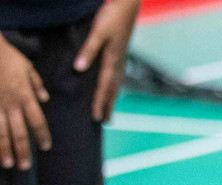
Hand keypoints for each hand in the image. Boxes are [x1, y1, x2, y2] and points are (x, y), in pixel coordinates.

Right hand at [0, 36, 48, 169]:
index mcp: (25, 96)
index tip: (45, 147)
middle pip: (19, 132)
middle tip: (25, 166)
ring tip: (8, 164)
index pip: (38, 121)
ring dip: (5, 150)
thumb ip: (36, 84)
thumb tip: (44, 98)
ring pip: (1, 132)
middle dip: (23, 151)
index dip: (42, 136)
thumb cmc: (6, 56)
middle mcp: (11, 104)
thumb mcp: (26, 67)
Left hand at [74, 0, 139, 120]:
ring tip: (110, 111)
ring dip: (112, 99)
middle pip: (113, 90)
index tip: (96, 117)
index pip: (104, 87)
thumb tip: (78, 68)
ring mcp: (121, 60)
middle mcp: (118, 63)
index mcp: (112, 60)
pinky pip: (117, 77)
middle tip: (105, 122)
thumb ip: (88, 50)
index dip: (100, 103)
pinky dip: (114, 87)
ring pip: (116, 85)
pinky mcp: (120, 55)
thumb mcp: (98, 32)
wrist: (127, 7)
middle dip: (108, 106)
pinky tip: (112, 89)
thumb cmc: (111, 17)